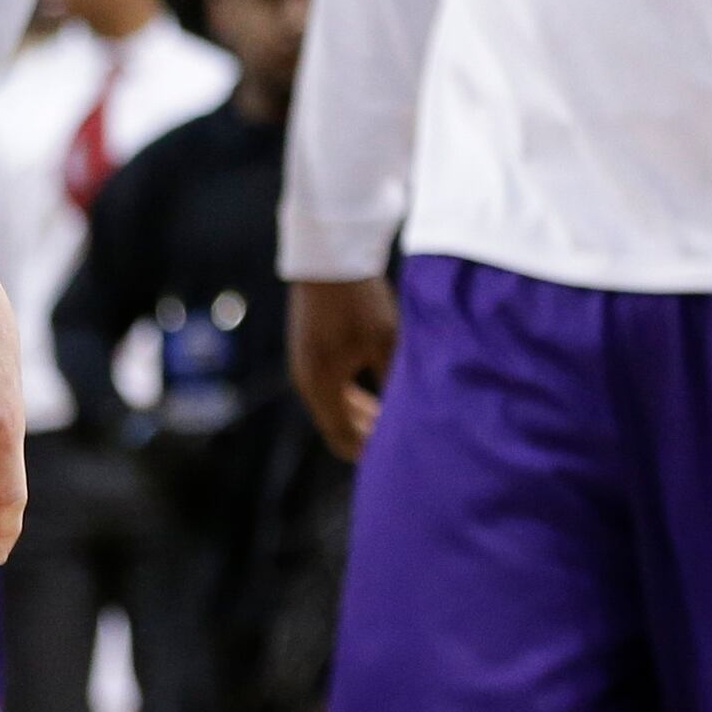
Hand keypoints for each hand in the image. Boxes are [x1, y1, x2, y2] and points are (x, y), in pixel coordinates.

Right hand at [290, 276, 397, 461]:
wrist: (329, 252)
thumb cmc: (359, 299)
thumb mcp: (384, 344)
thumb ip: (393, 386)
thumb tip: (408, 420)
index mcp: (321, 385)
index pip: (343, 439)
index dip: (370, 454)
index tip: (398, 458)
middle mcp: (306, 379)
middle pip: (337, 425)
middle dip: (369, 435)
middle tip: (404, 440)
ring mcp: (304, 362)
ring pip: (334, 405)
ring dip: (361, 413)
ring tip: (394, 414)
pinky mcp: (308, 347)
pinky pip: (329, 385)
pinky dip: (351, 394)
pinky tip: (377, 385)